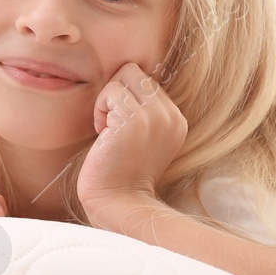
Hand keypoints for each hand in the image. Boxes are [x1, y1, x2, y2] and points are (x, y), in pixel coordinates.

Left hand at [78, 62, 186, 218]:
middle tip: (109, 122)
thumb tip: (123, 80)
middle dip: (115, 91)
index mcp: (175, 120)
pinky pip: (111, 91)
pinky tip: (102, 134)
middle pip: (134, 71)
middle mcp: (170, 116)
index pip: (146, 81)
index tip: (118, 124)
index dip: (125, 96)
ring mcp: (155, 117)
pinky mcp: (134, 120)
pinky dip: (99, 110)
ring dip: (106, 101)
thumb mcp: (141, 138)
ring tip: (106, 129)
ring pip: (122, 77)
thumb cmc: (120, 173)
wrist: (118, 203)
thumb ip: (142, 112)